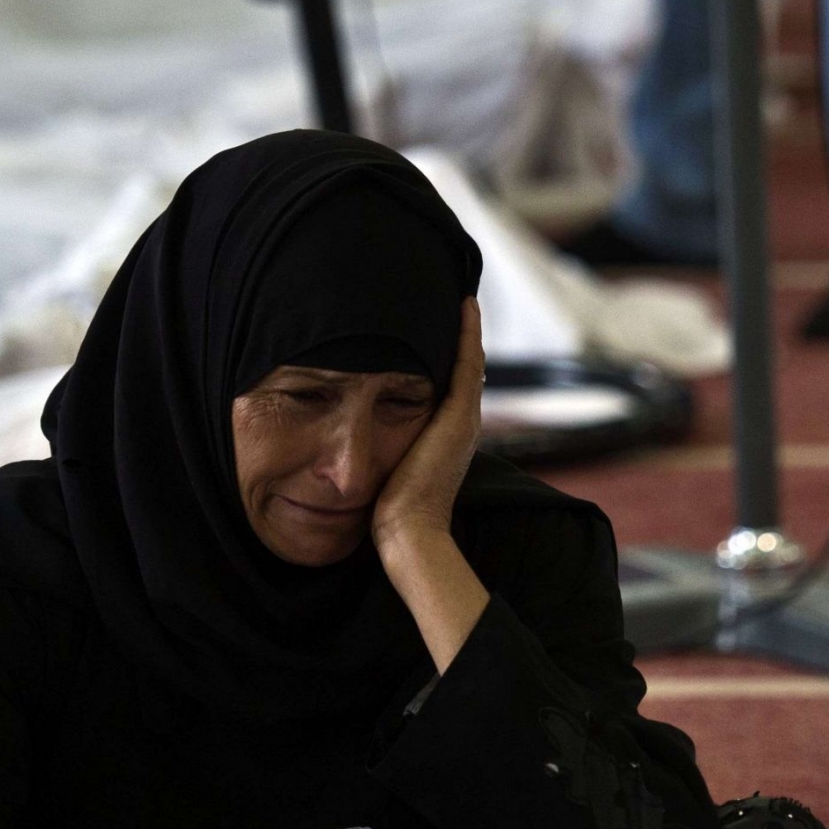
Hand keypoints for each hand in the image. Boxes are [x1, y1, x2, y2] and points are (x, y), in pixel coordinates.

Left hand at [371, 298, 484, 554]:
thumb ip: (384, 450)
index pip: (451, 388)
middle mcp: (462, 425)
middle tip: (460, 303)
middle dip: (463, 338)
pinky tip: (464, 306)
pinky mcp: (460, 415)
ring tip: (463, 298)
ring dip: (468, 329)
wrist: (409, 530)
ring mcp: (465, 419)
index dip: (449, 358)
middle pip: (467, 370)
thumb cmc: (389, 511)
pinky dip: (467, 334)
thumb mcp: (387, 471)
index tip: (442, 328)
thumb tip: (357, 442)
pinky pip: (467, 363)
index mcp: (446, 438)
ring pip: (471, 362)